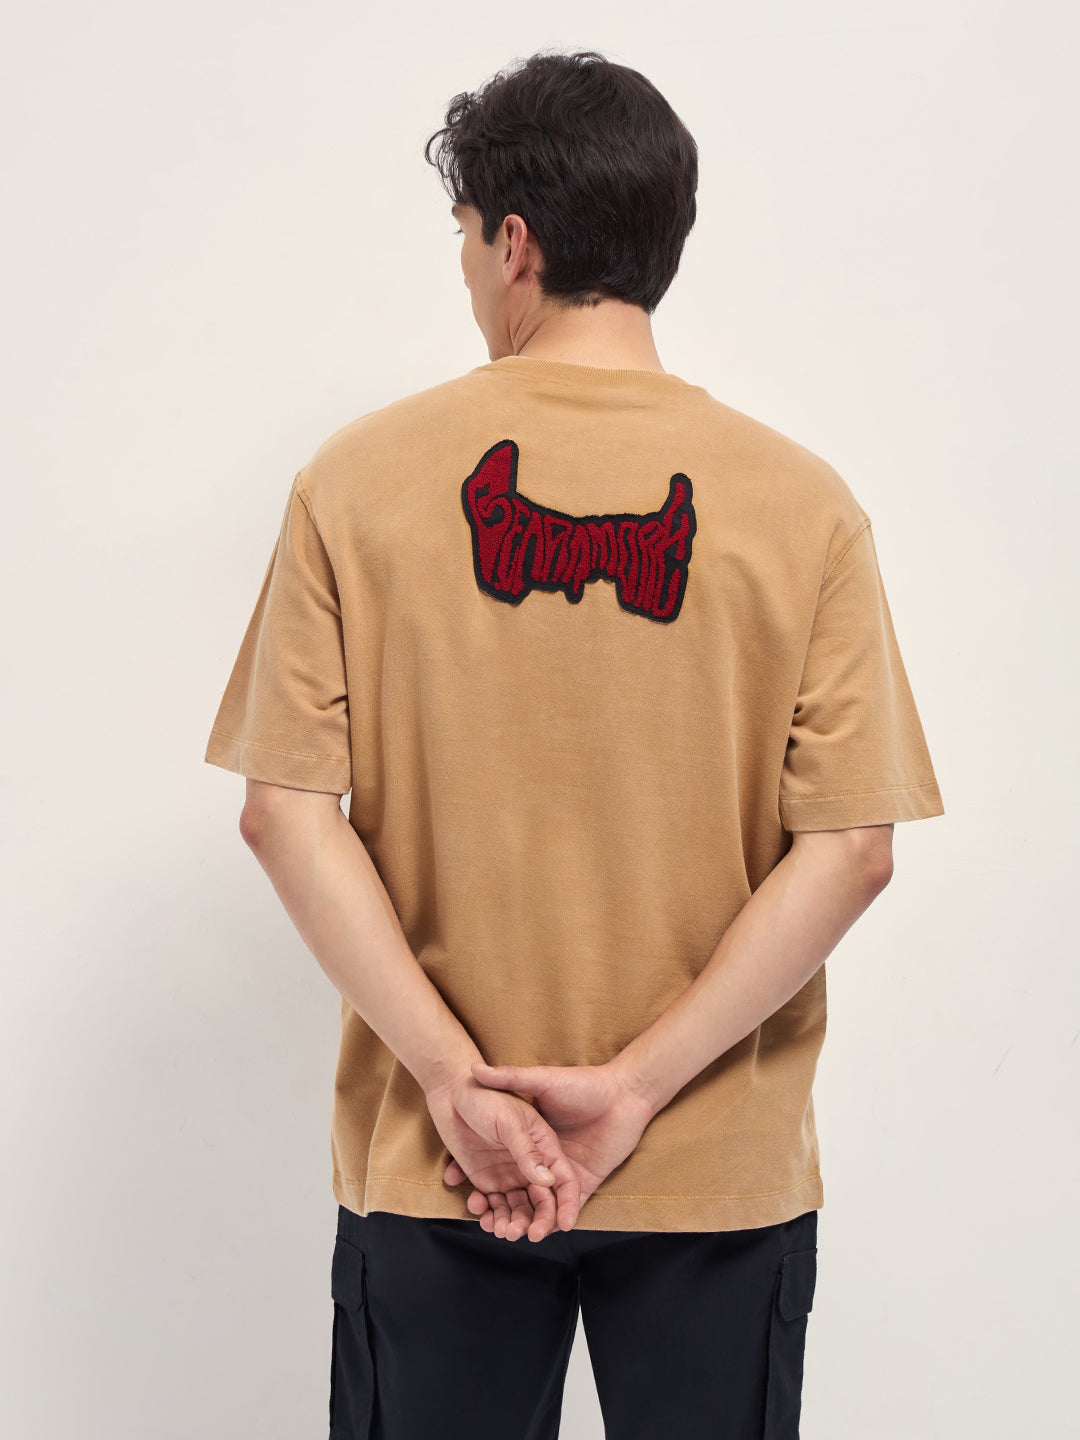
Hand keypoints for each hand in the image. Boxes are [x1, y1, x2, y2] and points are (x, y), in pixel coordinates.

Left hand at [425, 1071, 581, 1240]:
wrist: (451, 1094)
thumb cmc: (485, 1099)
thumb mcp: (508, 1122)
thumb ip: (527, 1151)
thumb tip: (548, 1181)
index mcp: (544, 1146)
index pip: (564, 1179)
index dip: (568, 1203)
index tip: (564, 1225)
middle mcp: (530, 1164)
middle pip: (542, 1201)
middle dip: (536, 1221)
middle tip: (524, 1234)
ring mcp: (509, 1174)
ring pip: (518, 1208)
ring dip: (511, 1222)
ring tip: (499, 1229)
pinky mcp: (487, 1180)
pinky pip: (493, 1205)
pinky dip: (487, 1213)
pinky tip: (478, 1208)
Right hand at [442, 1061, 654, 1240]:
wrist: (625, 1093)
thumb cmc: (584, 1083)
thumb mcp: (543, 1079)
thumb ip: (511, 1077)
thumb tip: (475, 1069)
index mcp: (532, 1136)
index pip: (500, 1159)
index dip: (478, 1171)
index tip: (455, 1180)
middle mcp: (544, 1157)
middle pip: (516, 1187)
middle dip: (498, 1206)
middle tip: (480, 1217)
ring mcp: (566, 1171)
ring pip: (539, 1202)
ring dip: (523, 1218)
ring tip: (506, 1231)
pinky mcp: (586, 1181)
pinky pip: (569, 1206)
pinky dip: (556, 1220)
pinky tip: (540, 1229)